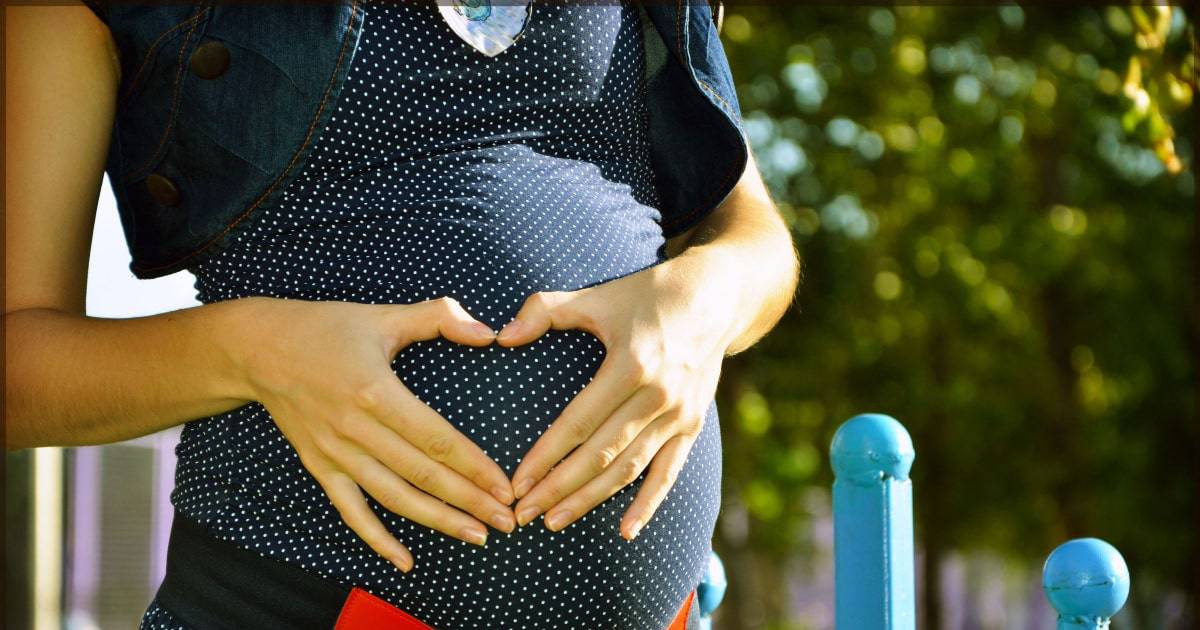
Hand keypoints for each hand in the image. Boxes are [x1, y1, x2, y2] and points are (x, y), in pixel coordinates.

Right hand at [235, 296, 517, 572]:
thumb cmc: (327, 328)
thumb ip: (440, 317)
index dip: (474, 467)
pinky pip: (352, 511)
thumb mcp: (384, 315)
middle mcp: (355, 430)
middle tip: (506, 520)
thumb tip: (487, 331)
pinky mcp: (319, 467)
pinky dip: (378, 539)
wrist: (257, 349)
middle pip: (422, 475)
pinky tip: (406, 561)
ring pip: (394, 498)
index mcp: (376, 392)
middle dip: (469, 502)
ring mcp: (335, 453)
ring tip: (477, 536)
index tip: (504, 486)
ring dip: (438, 521)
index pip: (436, 440)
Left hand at [496, 256, 737, 539]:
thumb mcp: (596, 296)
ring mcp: (679, 415)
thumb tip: (501, 336)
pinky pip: (668, 473)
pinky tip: (625, 531)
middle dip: (559, 488)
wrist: (715, 297)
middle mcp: (658, 396)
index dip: (545, 456)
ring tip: (555, 521)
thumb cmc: (646, 295)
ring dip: (591, 500)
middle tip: (524, 513)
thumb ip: (545, 311)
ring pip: (629, 469)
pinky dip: (648, 504)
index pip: (579, 423)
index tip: (517, 483)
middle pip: (601, 455)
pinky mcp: (692, 425)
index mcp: (631, 365)